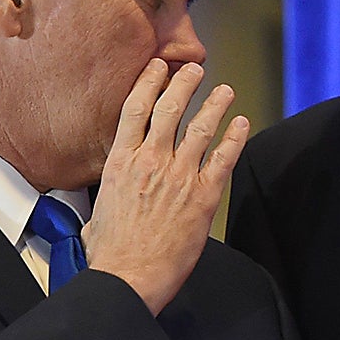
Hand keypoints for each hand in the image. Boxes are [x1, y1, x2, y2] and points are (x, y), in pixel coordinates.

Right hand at [82, 59, 249, 314]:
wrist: (128, 274)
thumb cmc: (110, 250)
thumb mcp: (98, 208)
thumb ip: (111, 189)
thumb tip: (112, 189)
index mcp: (121, 161)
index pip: (136, 109)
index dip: (149, 82)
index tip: (159, 66)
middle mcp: (150, 161)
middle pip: (170, 109)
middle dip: (184, 83)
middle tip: (195, 68)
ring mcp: (179, 176)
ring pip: (200, 128)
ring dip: (215, 105)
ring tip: (225, 89)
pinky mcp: (203, 196)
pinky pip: (223, 158)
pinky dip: (234, 138)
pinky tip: (241, 124)